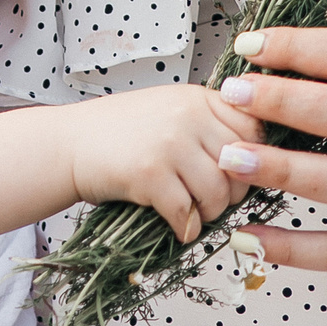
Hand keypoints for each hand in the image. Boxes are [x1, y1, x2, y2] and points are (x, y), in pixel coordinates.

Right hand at [63, 84, 262, 240]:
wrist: (67, 142)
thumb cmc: (118, 131)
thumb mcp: (168, 109)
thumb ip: (208, 122)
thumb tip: (258, 156)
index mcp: (194, 98)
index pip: (254, 127)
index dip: (254, 155)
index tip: (236, 170)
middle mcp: (186, 115)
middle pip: (243, 165)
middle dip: (234, 191)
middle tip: (213, 198)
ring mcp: (168, 144)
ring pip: (219, 194)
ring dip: (210, 213)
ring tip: (193, 211)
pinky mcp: (150, 174)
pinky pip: (187, 213)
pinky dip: (185, 228)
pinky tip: (176, 223)